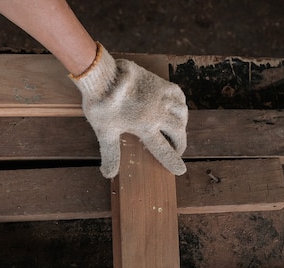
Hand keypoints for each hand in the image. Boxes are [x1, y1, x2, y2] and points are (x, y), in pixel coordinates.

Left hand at [70, 43, 187, 177]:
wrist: (103, 77)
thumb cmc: (102, 106)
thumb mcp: (104, 133)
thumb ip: (110, 154)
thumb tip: (108, 174)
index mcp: (145, 127)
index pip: (163, 150)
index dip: (172, 161)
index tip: (180, 170)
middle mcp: (158, 113)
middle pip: (177, 132)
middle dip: (179, 143)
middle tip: (177, 150)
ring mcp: (161, 97)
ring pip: (182, 113)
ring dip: (182, 125)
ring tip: (178, 130)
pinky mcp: (160, 83)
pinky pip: (178, 95)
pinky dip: (181, 104)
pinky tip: (177, 106)